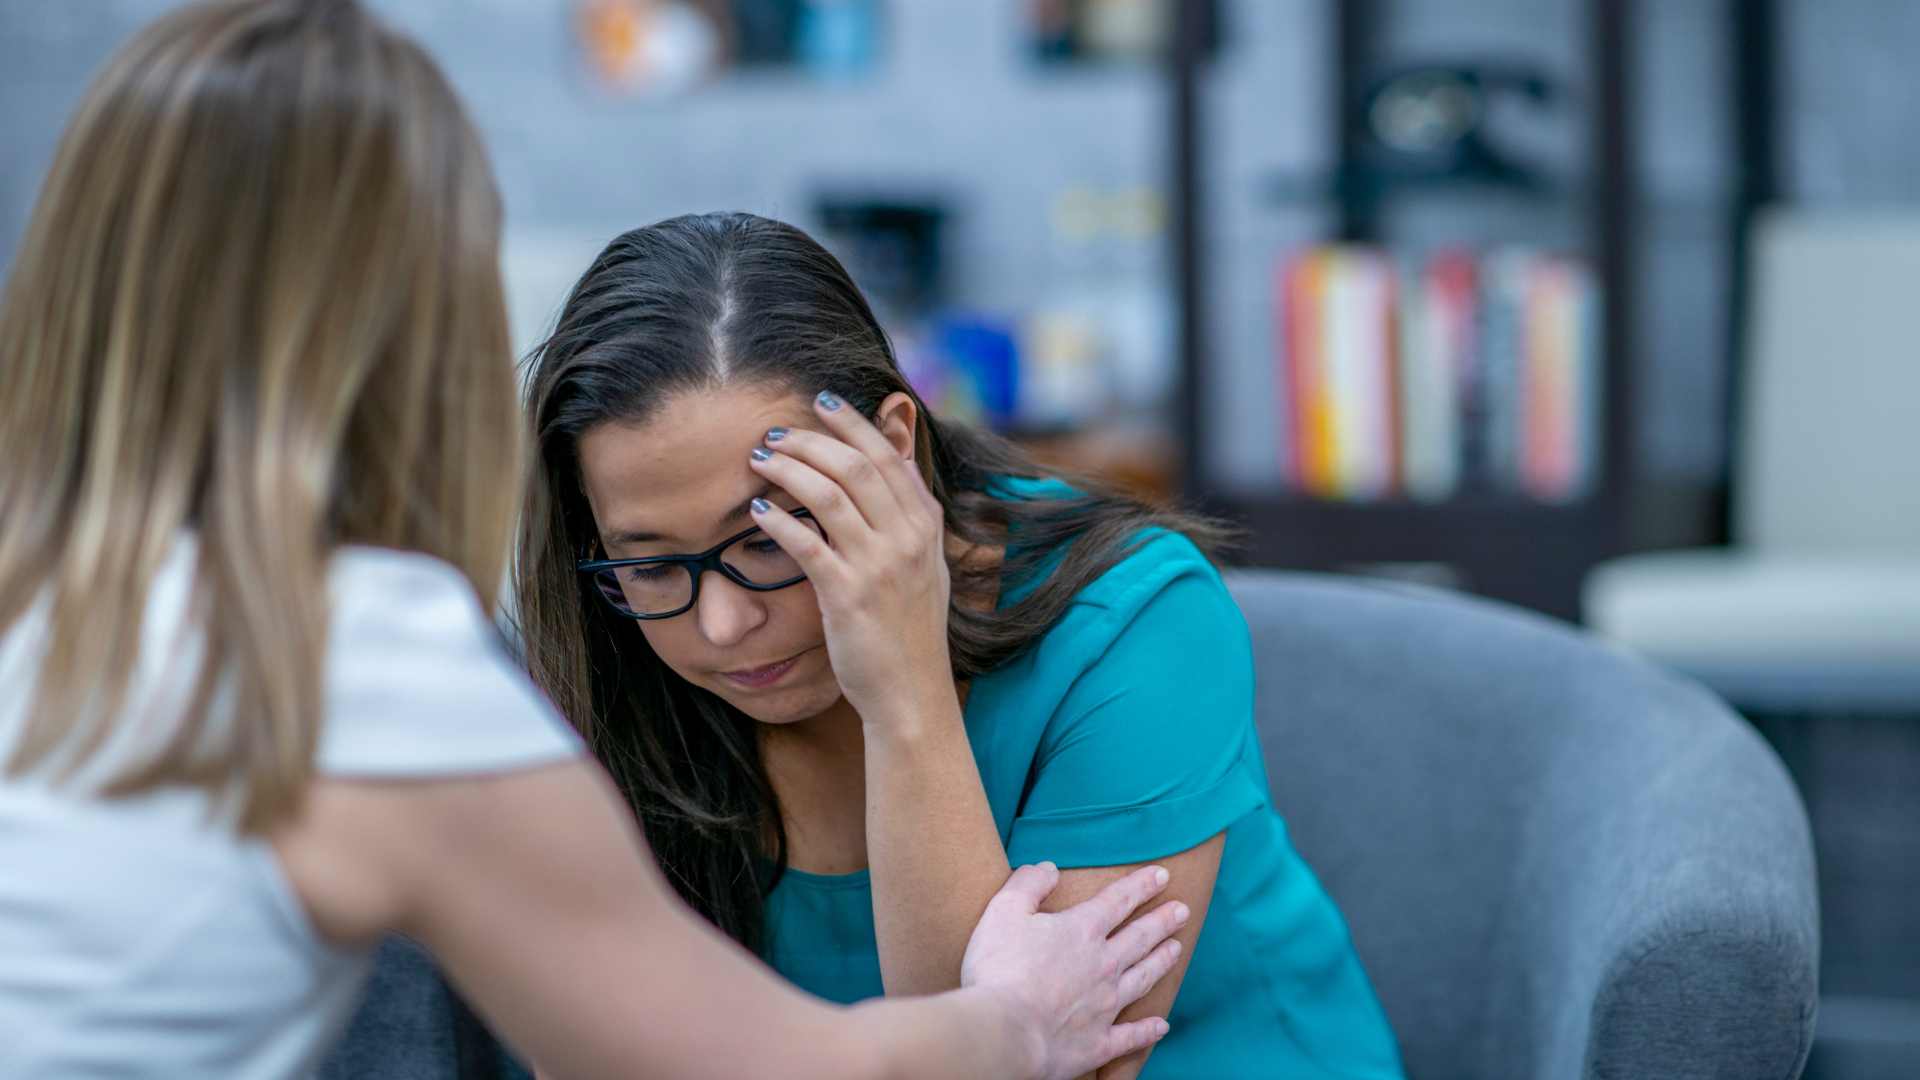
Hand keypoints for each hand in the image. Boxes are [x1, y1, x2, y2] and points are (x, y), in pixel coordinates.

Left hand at [747, 390, 952, 722]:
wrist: (912, 693)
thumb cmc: (909, 630)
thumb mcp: (925, 564)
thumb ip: (910, 515)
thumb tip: (894, 464)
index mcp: (927, 525)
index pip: (888, 454)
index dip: (852, 422)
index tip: (821, 401)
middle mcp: (908, 538)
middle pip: (856, 464)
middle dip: (810, 439)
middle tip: (774, 433)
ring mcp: (881, 566)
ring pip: (830, 493)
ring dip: (789, 468)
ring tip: (759, 460)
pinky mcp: (849, 596)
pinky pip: (808, 543)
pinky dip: (779, 520)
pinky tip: (757, 510)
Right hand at [962, 863, 1188, 1079]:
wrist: (1005, 1032)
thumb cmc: (999, 969)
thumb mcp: (1004, 911)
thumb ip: (1028, 884)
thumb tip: (1048, 868)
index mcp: (1081, 931)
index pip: (1118, 901)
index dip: (1141, 885)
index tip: (1162, 875)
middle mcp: (1103, 965)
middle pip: (1140, 938)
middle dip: (1162, 921)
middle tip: (1183, 910)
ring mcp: (1105, 1006)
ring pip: (1143, 978)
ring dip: (1161, 962)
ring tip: (1177, 949)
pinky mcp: (1098, 1043)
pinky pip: (1131, 1036)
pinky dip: (1148, 1031)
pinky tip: (1162, 1025)